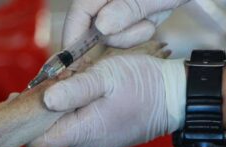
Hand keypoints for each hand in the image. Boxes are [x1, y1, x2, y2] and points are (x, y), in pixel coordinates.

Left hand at [28, 55, 185, 146]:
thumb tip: (44, 100)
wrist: (176, 97)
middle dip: (44, 110)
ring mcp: (98, 143)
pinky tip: (85, 92)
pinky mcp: (107, 136)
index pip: (38, 143)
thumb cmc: (143, 85)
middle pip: (50, 134)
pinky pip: (82, 126)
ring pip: (66, 128)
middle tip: (46, 82)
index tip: (22, 98)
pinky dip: (77, 111)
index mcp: (84, 133)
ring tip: (70, 83)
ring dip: (62, 108)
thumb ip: (75, 90)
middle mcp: (88, 144)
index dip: (25, 122)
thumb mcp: (106, 77)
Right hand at [63, 0, 189, 47]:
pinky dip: (140, 32)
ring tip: (150, 17)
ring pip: (111, 36)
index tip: (74, 60)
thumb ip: (126, 9)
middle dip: (118, 35)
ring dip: (133, 34)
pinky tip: (151, 19)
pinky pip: (126, 35)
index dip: (74, 36)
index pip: (79, 12)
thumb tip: (101, 27)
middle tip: (144, 23)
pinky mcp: (129, 16)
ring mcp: (117, 8)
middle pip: (93, 27)